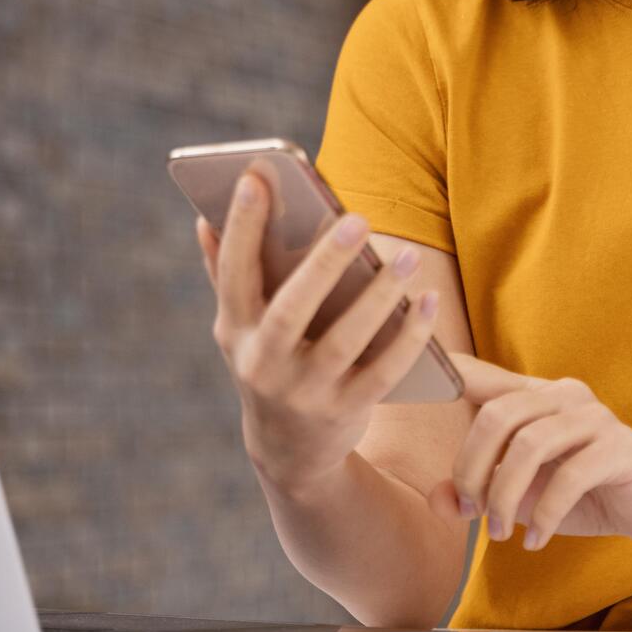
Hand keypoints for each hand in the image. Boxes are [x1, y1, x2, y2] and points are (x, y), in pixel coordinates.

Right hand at [196, 171, 441, 494]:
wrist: (288, 453)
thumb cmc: (267, 362)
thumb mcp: (239, 328)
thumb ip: (225, 273)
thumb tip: (204, 218)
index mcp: (236, 331)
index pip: (235, 274)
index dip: (242, 227)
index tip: (256, 178)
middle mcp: (264, 364)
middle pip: (293, 310)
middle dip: (324, 264)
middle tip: (358, 219)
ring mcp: (305, 392)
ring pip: (345, 342)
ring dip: (379, 298)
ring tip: (408, 257)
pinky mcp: (346, 412)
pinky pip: (383, 372)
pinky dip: (409, 337)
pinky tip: (427, 300)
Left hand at [426, 354, 631, 551]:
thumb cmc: (582, 496)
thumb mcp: (521, 497)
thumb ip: (478, 495)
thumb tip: (438, 502)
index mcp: (535, 394)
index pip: (481, 377)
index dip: (445, 374)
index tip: (408, 378)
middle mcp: (562, 394)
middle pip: (496, 416)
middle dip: (472, 468)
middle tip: (471, 512)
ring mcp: (594, 416)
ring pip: (529, 445)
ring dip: (504, 496)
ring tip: (500, 533)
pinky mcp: (619, 447)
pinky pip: (568, 476)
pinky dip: (543, 513)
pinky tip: (535, 540)